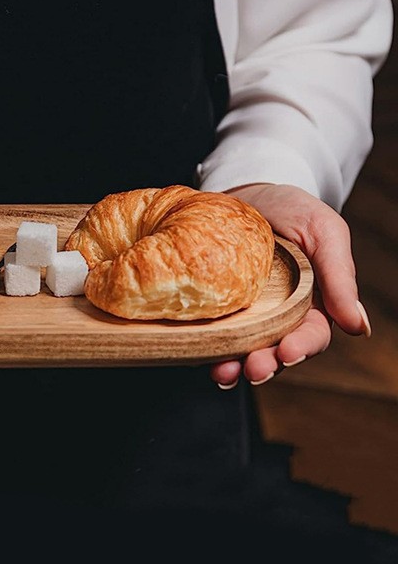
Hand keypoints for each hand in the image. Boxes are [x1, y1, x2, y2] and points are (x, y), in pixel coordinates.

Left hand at [209, 183, 370, 388]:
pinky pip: (213, 335)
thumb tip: (359, 327)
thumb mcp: (323, 231)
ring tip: (226, 374)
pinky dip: (208, 351)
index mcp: (312, 303)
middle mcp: (279, 316)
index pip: (312, 334)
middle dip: (267, 364)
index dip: (302, 347)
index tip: (288, 351)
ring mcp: (246, 314)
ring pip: (244, 350)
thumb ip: (340, 275)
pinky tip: (204, 360)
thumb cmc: (291, 208)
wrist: (244, 190)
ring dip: (236, 366)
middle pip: (277, 351)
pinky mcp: (216, 307)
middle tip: (255, 369)